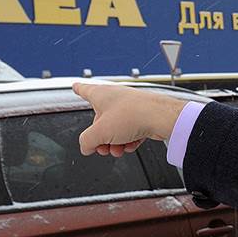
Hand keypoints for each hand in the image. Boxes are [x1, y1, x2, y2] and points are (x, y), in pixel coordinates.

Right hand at [72, 83, 187, 156]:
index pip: (85, 90)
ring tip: (117, 149)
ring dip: (114, 142)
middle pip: (100, 120)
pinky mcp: (143, 117)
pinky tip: (129, 146)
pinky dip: (128, 141)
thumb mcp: (100, 132)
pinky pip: (130, 132)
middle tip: (101, 147)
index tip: (76, 86)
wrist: (161, 118)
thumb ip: (87, 141)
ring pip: (116, 128)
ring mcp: (130, 107)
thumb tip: (86, 146)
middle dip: (100, 137)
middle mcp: (116, 98)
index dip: (79, 89)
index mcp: (101, 95)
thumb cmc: (133, 115)